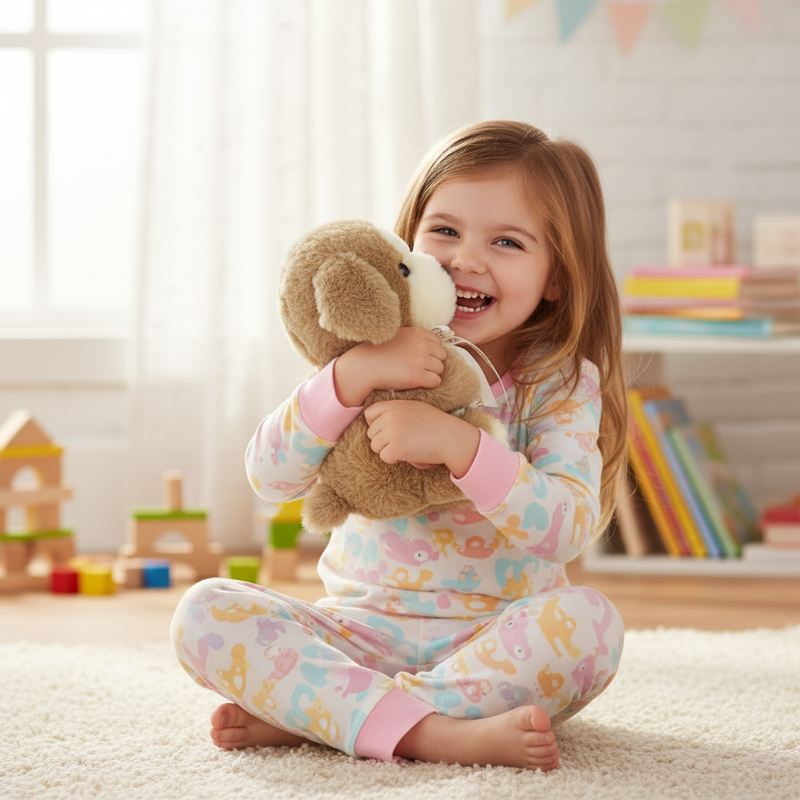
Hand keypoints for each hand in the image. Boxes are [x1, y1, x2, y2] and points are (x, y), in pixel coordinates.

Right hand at [333, 328, 445, 407]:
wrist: (365, 366)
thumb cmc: (379, 352)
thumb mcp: (399, 336)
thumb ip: (415, 339)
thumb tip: (432, 346)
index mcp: (417, 333)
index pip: (438, 343)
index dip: (430, 352)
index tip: (419, 358)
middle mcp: (421, 345)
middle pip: (441, 356)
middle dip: (432, 363)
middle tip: (418, 368)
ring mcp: (420, 361)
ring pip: (440, 369)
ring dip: (431, 374)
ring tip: (415, 375)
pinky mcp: (417, 376)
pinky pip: (436, 381)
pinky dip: (428, 384)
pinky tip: (416, 383)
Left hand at [364, 400, 480, 477]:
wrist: (451, 437)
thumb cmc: (436, 425)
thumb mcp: (415, 408)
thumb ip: (397, 412)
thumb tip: (379, 422)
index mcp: (393, 405)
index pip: (369, 414)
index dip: (376, 425)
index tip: (388, 432)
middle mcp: (390, 416)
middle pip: (371, 434)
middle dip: (383, 441)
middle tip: (402, 442)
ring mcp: (391, 431)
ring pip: (375, 447)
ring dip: (388, 451)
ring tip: (406, 447)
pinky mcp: (395, 447)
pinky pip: (384, 457)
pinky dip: (395, 459)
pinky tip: (409, 454)